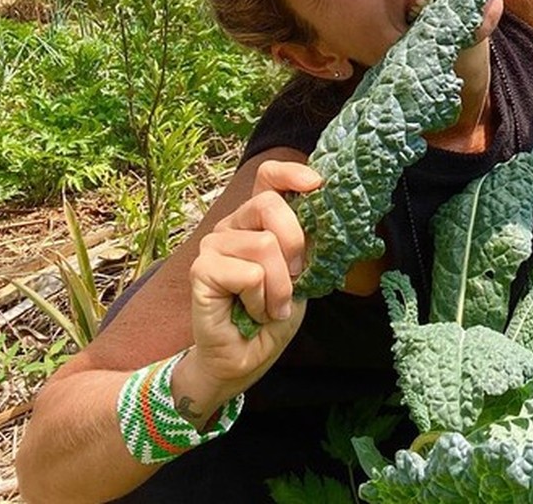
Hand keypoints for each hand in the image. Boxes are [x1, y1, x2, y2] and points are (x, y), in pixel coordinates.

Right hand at [187, 159, 321, 390]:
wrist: (245, 359)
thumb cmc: (272, 315)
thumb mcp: (302, 273)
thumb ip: (307, 243)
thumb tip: (330, 214)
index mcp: (257, 220)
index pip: (268, 177)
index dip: (291, 173)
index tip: (317, 184)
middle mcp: (232, 225)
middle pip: (268, 204)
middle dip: (294, 243)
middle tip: (295, 277)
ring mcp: (213, 245)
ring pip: (263, 245)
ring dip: (279, 286)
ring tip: (271, 306)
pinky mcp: (201, 270)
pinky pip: (249, 273)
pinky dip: (261, 299)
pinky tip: (254, 313)